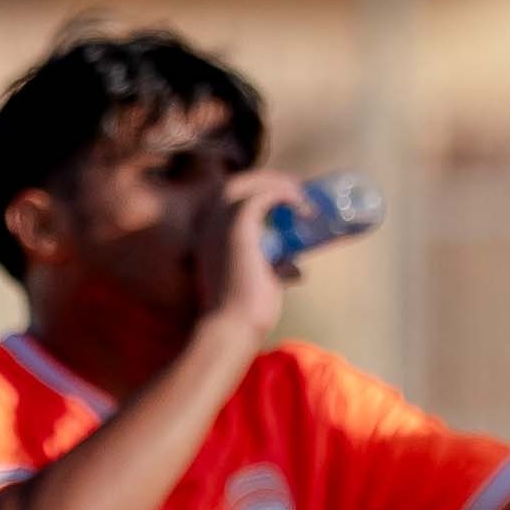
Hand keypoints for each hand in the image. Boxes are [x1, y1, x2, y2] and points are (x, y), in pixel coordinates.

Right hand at [212, 167, 305, 340]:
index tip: (284, 197)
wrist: (231, 328)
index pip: (228, 200)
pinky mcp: (237, 226)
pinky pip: (263, 195)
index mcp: (208, 237)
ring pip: (247, 184)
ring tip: (301, 194)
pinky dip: (284, 194)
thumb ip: (274, 270)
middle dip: (267, 181)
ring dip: (276, 183)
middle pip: (235, 185)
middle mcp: (208, 225)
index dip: (256, 192)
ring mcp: (219, 224)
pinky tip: (302, 204)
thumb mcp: (260, 283)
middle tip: (296, 190)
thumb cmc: (243, 313)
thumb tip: (296, 269)